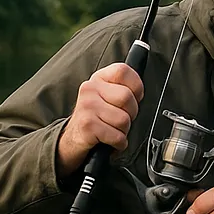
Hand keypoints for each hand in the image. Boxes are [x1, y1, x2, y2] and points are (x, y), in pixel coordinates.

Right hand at [57, 62, 143, 178]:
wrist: (74, 138)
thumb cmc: (99, 117)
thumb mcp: (109, 96)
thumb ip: (125, 88)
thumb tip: (140, 91)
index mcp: (99, 78)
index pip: (123, 71)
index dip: (136, 87)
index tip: (134, 98)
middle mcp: (90, 88)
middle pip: (127, 97)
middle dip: (131, 113)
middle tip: (121, 119)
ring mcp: (86, 106)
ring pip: (123, 119)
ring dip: (124, 130)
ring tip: (113, 129)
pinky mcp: (87, 125)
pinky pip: (117, 136)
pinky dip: (119, 142)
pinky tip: (110, 140)